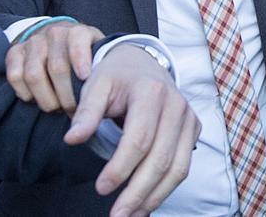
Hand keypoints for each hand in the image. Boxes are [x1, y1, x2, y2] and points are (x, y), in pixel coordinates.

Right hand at [6, 21, 104, 113]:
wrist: (55, 39)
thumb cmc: (82, 54)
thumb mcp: (96, 53)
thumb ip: (101, 66)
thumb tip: (106, 92)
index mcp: (77, 32)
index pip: (78, 42)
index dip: (81, 60)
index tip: (85, 79)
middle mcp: (53, 33)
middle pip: (57, 67)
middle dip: (66, 95)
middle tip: (73, 110)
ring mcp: (32, 42)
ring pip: (33, 75)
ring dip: (46, 99)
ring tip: (56, 107)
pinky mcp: (14, 52)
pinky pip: (15, 76)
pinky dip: (25, 93)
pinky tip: (36, 98)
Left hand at [66, 45, 199, 216]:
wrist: (142, 63)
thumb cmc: (116, 76)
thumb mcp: (96, 84)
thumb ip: (86, 112)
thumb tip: (72, 139)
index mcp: (151, 91)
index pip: (139, 139)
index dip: (120, 168)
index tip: (100, 188)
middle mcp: (176, 105)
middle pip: (160, 159)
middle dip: (137, 192)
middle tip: (116, 215)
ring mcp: (189, 119)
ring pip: (177, 169)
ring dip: (154, 197)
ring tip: (131, 215)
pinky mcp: (193, 130)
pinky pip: (182, 167)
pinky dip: (165, 189)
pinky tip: (146, 204)